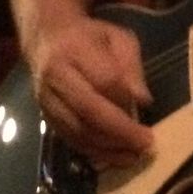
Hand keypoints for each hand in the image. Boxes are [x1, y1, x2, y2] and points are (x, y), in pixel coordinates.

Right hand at [27, 14, 153, 167]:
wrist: (46, 38)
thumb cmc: (89, 37)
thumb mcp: (118, 38)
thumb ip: (131, 66)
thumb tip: (142, 100)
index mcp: (75, 49)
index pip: (104, 79)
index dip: (126, 99)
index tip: (147, 112)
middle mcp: (56, 76)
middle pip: (87, 110)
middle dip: (119, 131)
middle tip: (145, 144)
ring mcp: (46, 99)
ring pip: (76, 130)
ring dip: (107, 148)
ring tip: (133, 156)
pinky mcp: (44, 116)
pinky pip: (69, 139)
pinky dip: (93, 152)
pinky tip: (114, 156)